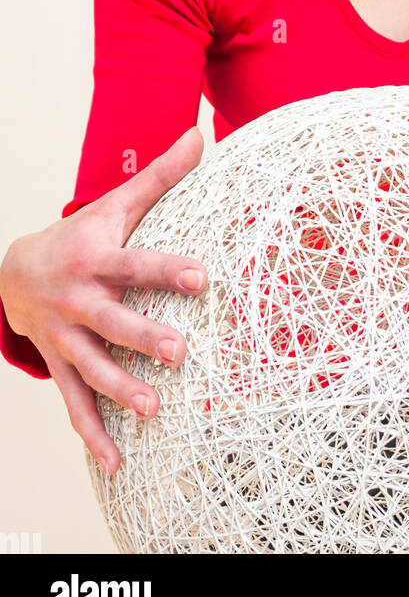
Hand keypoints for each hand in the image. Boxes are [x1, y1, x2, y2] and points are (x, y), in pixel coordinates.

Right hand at [0, 127, 207, 474]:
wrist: (14, 271)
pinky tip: (118, 463)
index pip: (137, 264)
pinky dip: (93, 435)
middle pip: (112, 322)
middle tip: (178, 353)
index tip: (203, 277)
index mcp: (96, 259)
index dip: (168, 271)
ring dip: (119, 391)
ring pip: (91, 368)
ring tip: (152, 411)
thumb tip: (202, 133)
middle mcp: (78, 301)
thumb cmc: (83, 234)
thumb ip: (161, 177)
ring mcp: (66, 338)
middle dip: (142, 338)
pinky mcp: (61, 366)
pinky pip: (75, 405)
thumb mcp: (115, 205)